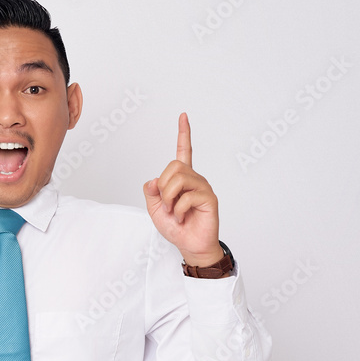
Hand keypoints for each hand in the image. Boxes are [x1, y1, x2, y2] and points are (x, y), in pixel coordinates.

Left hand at [143, 112, 221, 265]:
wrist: (189, 244)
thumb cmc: (176, 227)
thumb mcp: (154, 209)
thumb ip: (150, 193)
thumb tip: (153, 180)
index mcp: (182, 178)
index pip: (184, 151)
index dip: (183, 133)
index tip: (183, 116)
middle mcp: (195, 178)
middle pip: (173, 166)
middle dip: (163, 187)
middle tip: (165, 205)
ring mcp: (203, 187)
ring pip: (179, 178)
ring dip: (169, 199)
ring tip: (174, 212)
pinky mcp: (209, 198)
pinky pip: (187, 196)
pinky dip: (178, 210)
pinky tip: (182, 217)